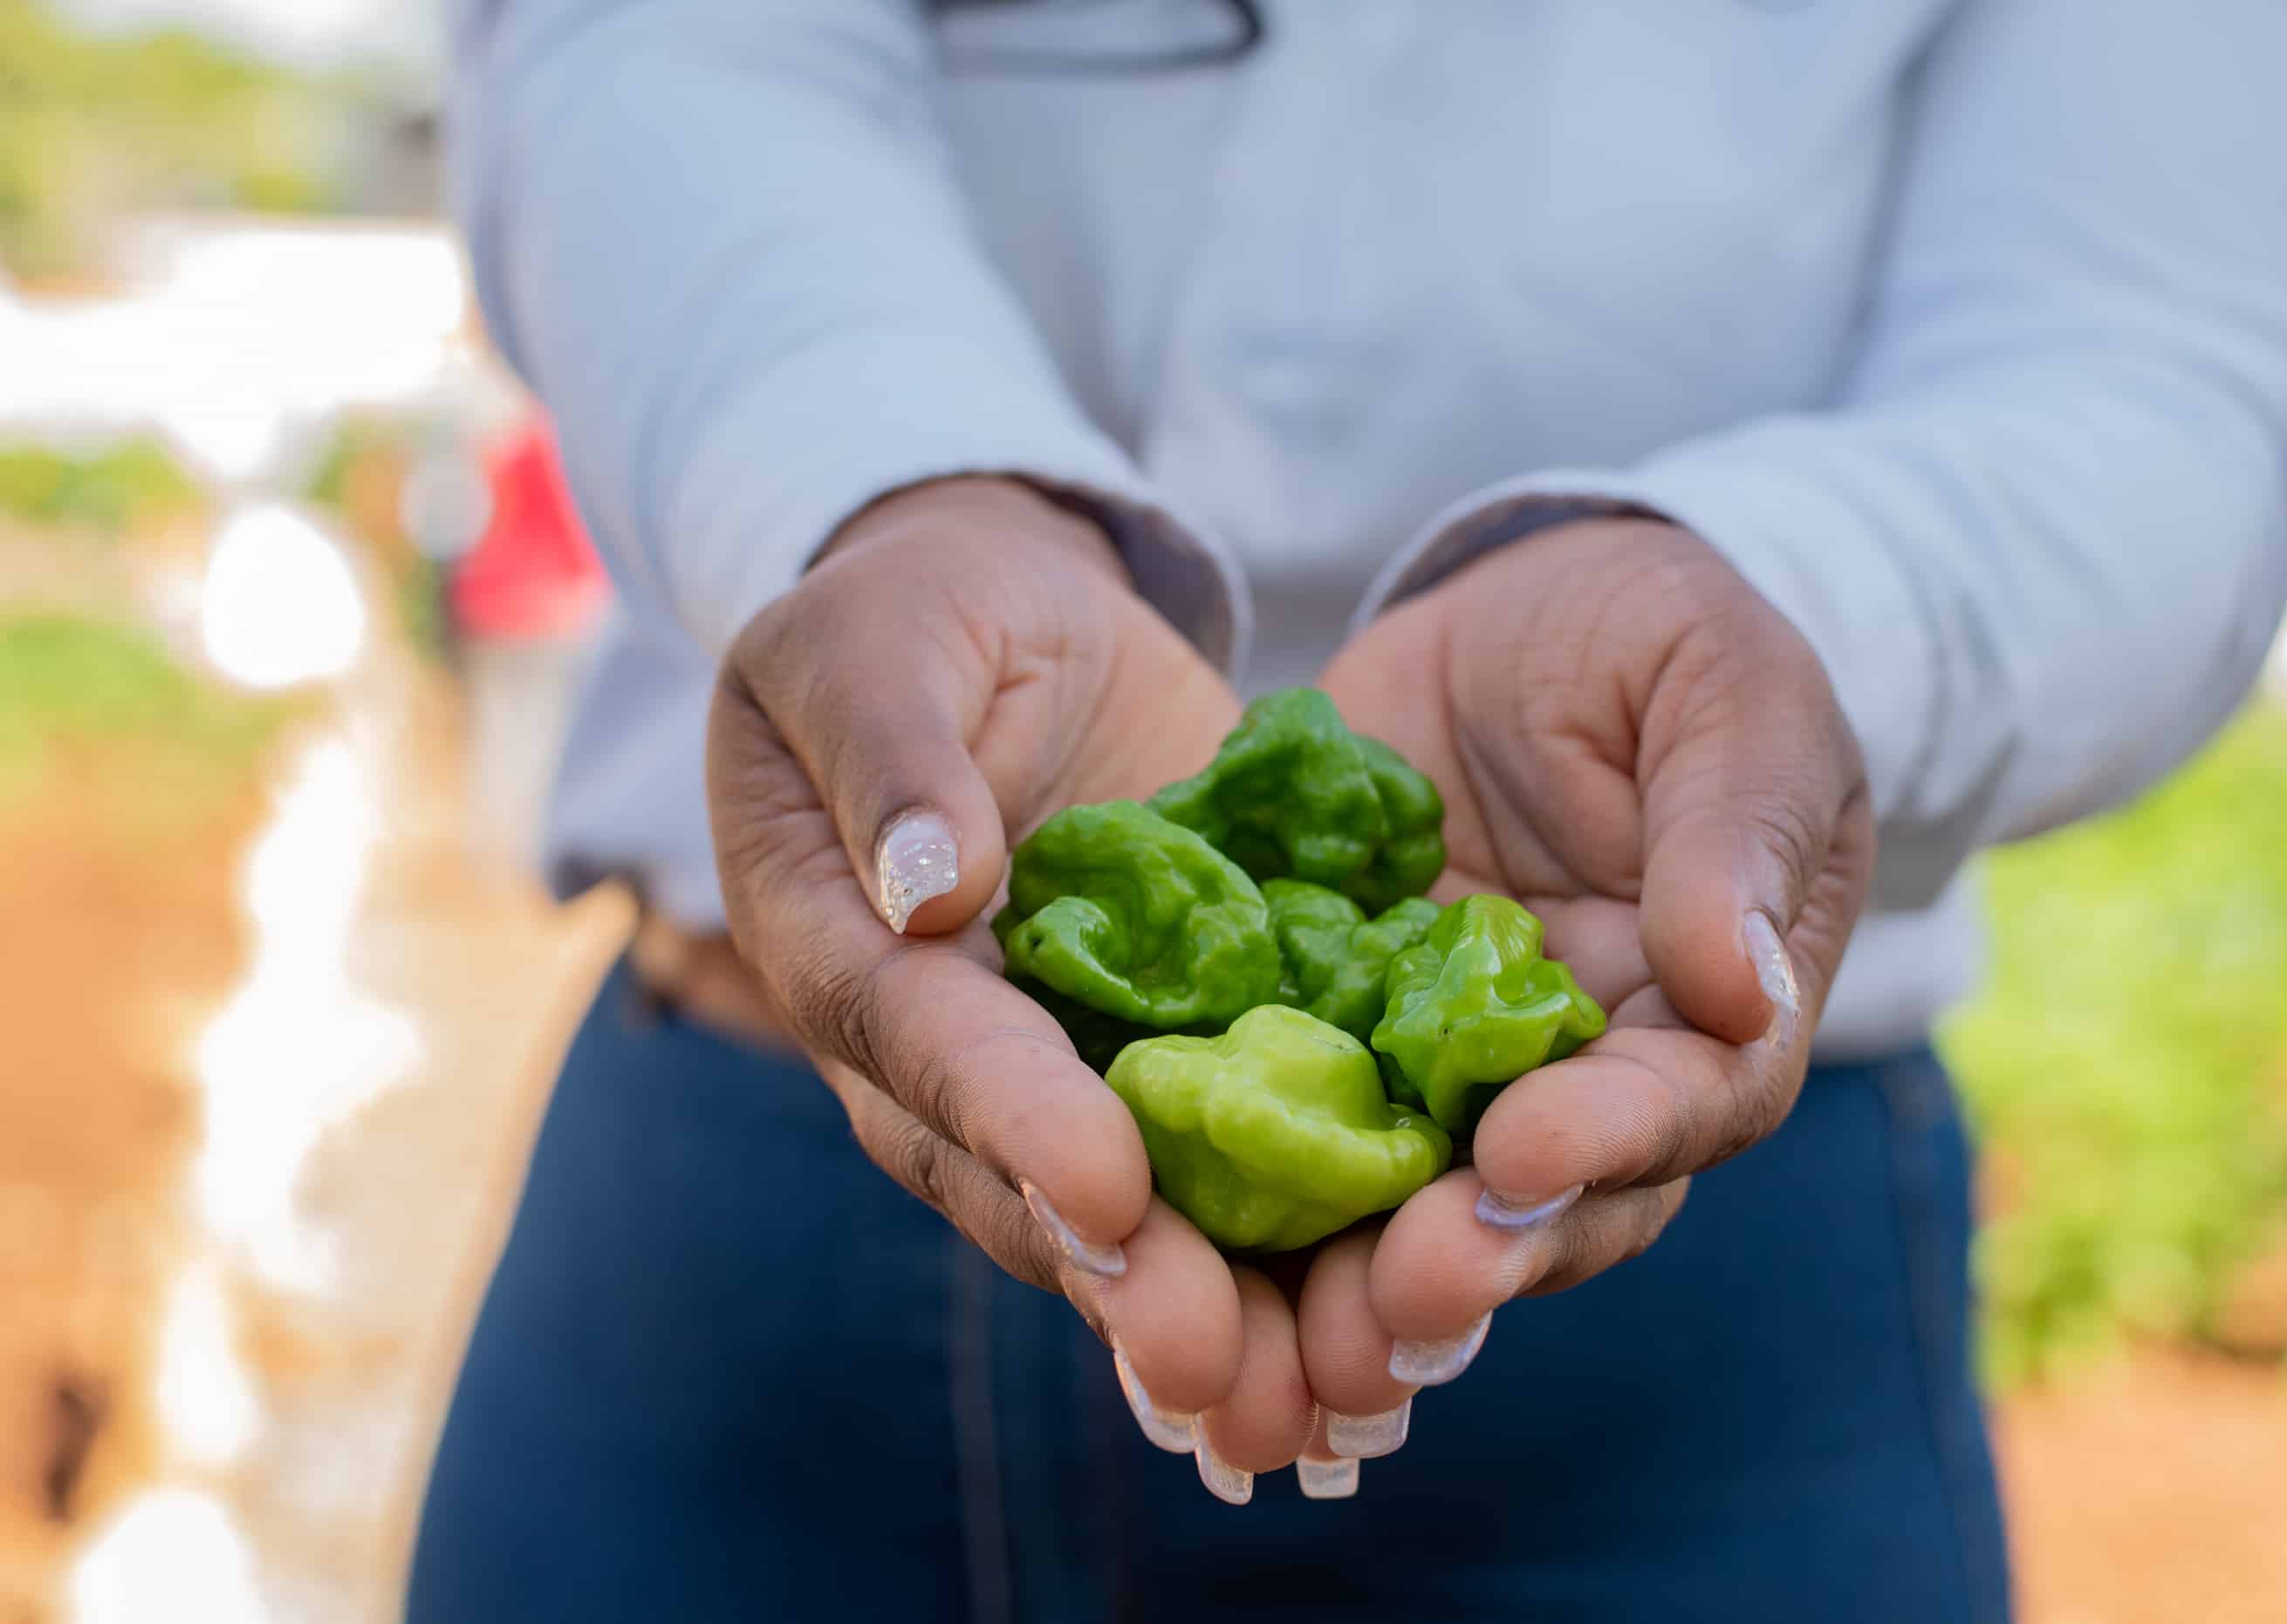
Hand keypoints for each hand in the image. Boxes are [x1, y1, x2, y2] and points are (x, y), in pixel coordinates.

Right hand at [705, 477, 1311, 1487]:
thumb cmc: (913, 613)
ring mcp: (1071, 1065)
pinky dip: (1306, 1233)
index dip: (1013, 1124)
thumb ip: (890, 748)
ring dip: (1224, 1307)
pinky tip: (1396, 1303)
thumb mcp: (874, 635)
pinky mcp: (1184, 1046)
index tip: (1109, 1192)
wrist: (1008, 624)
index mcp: (844, 954)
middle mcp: (952, 1052)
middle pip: (1030, 1184)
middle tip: (1220, 1365)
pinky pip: (1237, 1150)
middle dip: (1127, 1280)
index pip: (926, 1050)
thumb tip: (929, 889)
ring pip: (1137, 1212)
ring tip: (1317, 1398)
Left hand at [1293, 518, 1873, 1428]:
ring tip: (1292, 1336)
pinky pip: (1279, 1112)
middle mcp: (1578, 1080)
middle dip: (1470, 1259)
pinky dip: (1232, 1181)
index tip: (1520, 1156)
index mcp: (1705, 1014)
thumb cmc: (1661, 641)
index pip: (1682, 1107)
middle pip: (1543, 1206)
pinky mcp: (1325, 1033)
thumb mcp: (1725, 690)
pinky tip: (1167, 1221)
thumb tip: (1737, 990)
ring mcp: (1442, 1071)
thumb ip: (1737, 828)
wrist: (1513, 615)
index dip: (1609, 1144)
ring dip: (1353, 1276)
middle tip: (1389, 1305)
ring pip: (1408, 1202)